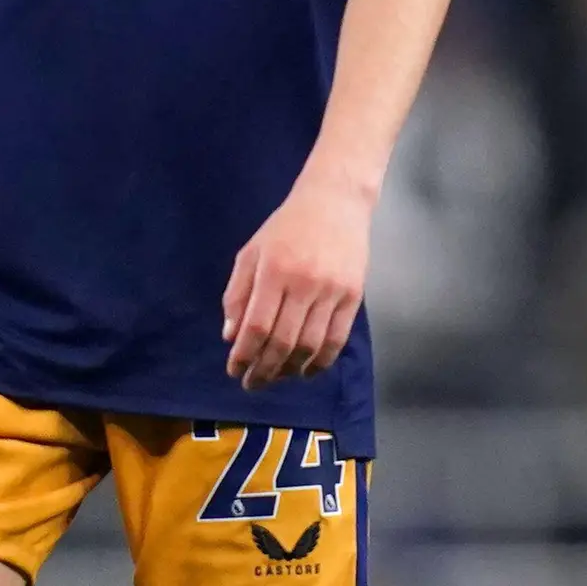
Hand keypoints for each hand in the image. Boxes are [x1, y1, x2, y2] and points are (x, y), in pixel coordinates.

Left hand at [223, 170, 373, 386]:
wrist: (336, 202)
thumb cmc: (287, 226)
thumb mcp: (251, 252)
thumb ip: (238, 293)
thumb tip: (231, 335)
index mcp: (274, 271)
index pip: (257, 326)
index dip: (244, 355)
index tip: (234, 370)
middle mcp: (304, 283)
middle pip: (283, 342)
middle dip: (264, 370)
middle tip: (252, 384)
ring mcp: (333, 291)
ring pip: (310, 345)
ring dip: (291, 369)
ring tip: (277, 377)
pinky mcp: (354, 296)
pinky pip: (337, 339)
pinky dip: (321, 361)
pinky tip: (307, 371)